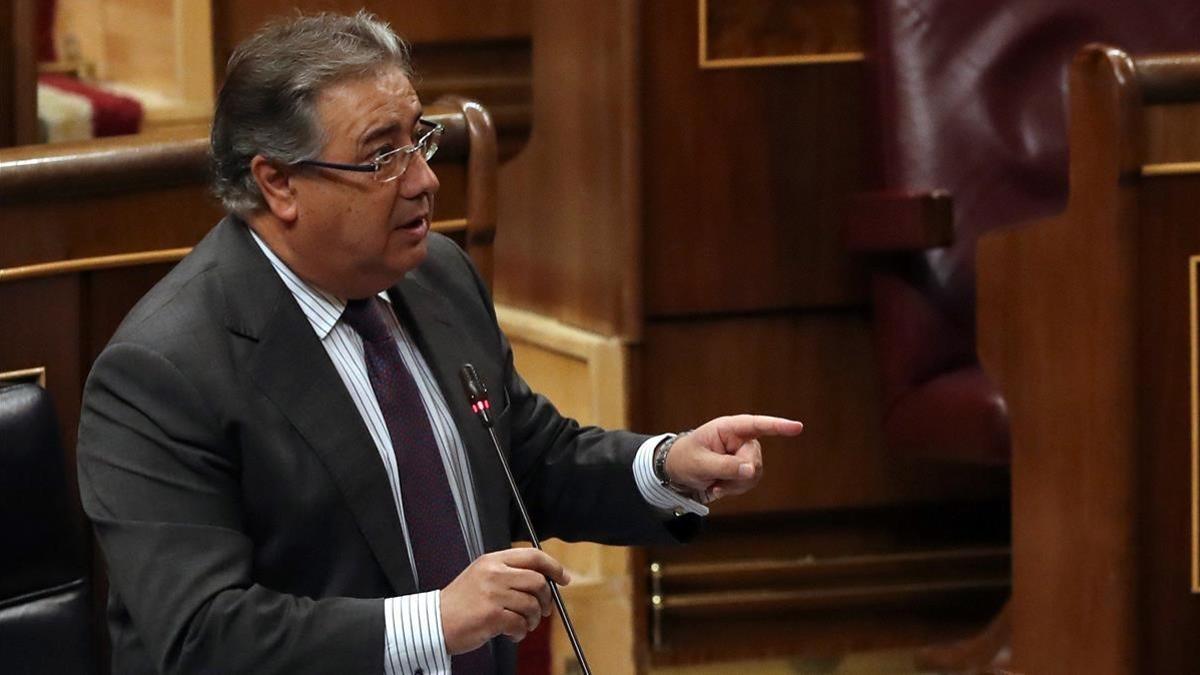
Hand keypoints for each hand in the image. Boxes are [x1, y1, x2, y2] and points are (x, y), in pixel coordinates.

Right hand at [440, 547, 569, 653]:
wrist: (434, 622)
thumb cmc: (460, 603)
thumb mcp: (482, 576)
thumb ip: (509, 573)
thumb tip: (543, 580)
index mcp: (493, 560)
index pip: (533, 555)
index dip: (554, 566)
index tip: (564, 577)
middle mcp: (494, 573)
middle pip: (538, 581)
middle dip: (546, 600)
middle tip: (542, 611)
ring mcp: (493, 594)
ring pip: (532, 605)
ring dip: (532, 620)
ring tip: (522, 625)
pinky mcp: (492, 615)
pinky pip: (521, 624)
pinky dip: (520, 633)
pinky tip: (510, 634)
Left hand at [664, 414, 803, 502]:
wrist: (677, 472)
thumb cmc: (685, 459)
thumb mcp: (700, 464)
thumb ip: (726, 466)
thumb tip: (752, 470)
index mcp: (728, 428)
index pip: (756, 425)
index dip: (777, 426)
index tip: (797, 427)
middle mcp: (740, 439)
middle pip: (754, 459)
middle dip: (737, 474)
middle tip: (715, 479)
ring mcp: (744, 454)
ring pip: (754, 474)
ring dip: (734, 484)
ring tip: (714, 482)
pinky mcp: (744, 468)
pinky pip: (749, 482)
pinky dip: (733, 489)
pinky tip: (718, 487)